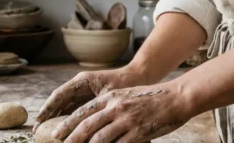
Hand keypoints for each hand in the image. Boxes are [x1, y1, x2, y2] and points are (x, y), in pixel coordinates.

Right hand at [34, 67, 147, 131]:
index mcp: (83, 80)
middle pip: (59, 101)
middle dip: (48, 115)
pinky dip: (69, 119)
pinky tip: (65, 131)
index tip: (38, 121)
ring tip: (47, 133)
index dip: (47, 109)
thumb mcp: (110, 97)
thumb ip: (96, 110)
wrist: (140, 75)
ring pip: (65, 106)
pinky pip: (75, 109)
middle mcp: (80, 85)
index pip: (59, 95)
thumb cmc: (127, 84)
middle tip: (38, 131)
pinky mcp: (89, 98)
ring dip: (56, 118)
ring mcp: (84, 91)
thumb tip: (84, 125)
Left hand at [52, 83, 194, 142]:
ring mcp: (127, 121)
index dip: (67, 125)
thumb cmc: (152, 98)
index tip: (56, 134)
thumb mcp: (126, 96)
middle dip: (71, 139)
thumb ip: (110, 107)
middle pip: (87, 126)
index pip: (83, 112)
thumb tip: (93, 120)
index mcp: (111, 98)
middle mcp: (116, 108)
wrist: (177, 97)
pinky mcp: (139, 133)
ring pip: (100, 139)